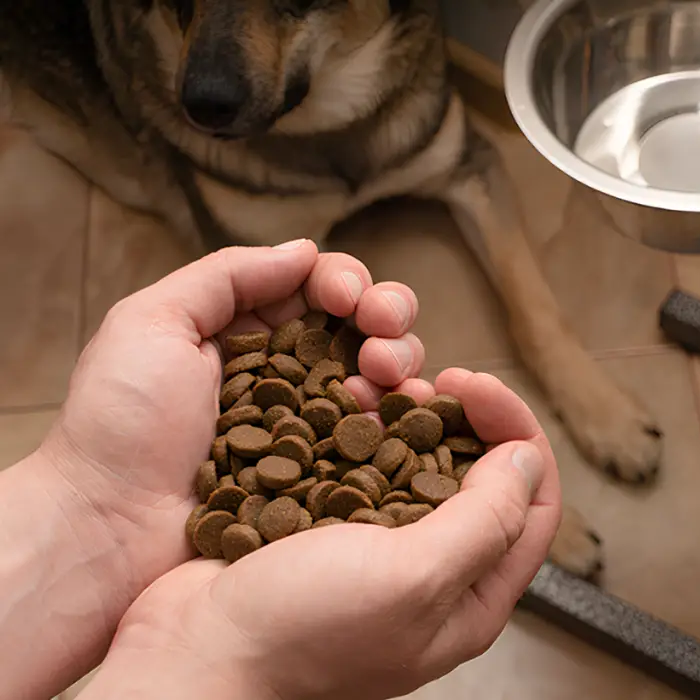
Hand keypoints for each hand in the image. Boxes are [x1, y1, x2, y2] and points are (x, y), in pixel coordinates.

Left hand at [40, 240, 426, 601]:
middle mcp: (288, 376)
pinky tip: (393, 410)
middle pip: (363, 328)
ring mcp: (312, 429)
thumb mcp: (153, 322)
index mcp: (247, 334)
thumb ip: (227, 276)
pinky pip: (382, 438)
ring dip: (399, 360)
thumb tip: (306, 250)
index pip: (318, 289)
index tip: (345, 297)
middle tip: (380, 329)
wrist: (107, 528)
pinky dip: (402, 415)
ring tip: (380, 374)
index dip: (345, 282)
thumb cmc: (118, 424)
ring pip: (383, 378)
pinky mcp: (327, 477)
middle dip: (387, 314)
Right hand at [81, 370, 561, 699]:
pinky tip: (345, 404)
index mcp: (470, 599)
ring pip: (419, 466)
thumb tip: (528, 461)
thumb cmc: (300, 632)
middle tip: (431, 380)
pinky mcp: (329, 530)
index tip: (478, 387)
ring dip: (411, 417)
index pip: (533, 506)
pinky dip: (363, 430)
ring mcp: (377, 553)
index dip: (517, 435)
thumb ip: (486, 519)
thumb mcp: (414, 577)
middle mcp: (432, 576)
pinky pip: (363, 468)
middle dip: (464, 419)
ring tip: (385, 384)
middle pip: (480, 480)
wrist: (191, 654)